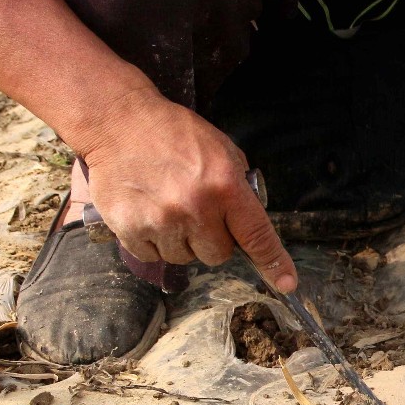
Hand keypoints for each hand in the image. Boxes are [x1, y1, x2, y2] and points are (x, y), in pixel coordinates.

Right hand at [75, 87, 296, 291]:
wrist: (118, 122)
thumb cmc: (172, 133)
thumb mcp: (220, 149)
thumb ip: (238, 186)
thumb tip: (248, 222)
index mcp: (224, 186)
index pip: (257, 235)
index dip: (273, 262)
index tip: (286, 283)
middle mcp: (196, 208)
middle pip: (218, 255)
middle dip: (212, 239)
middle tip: (196, 211)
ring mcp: (161, 221)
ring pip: (184, 258)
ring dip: (180, 241)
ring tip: (166, 205)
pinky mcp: (130, 229)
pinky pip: (152, 256)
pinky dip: (152, 241)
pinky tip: (147, 212)